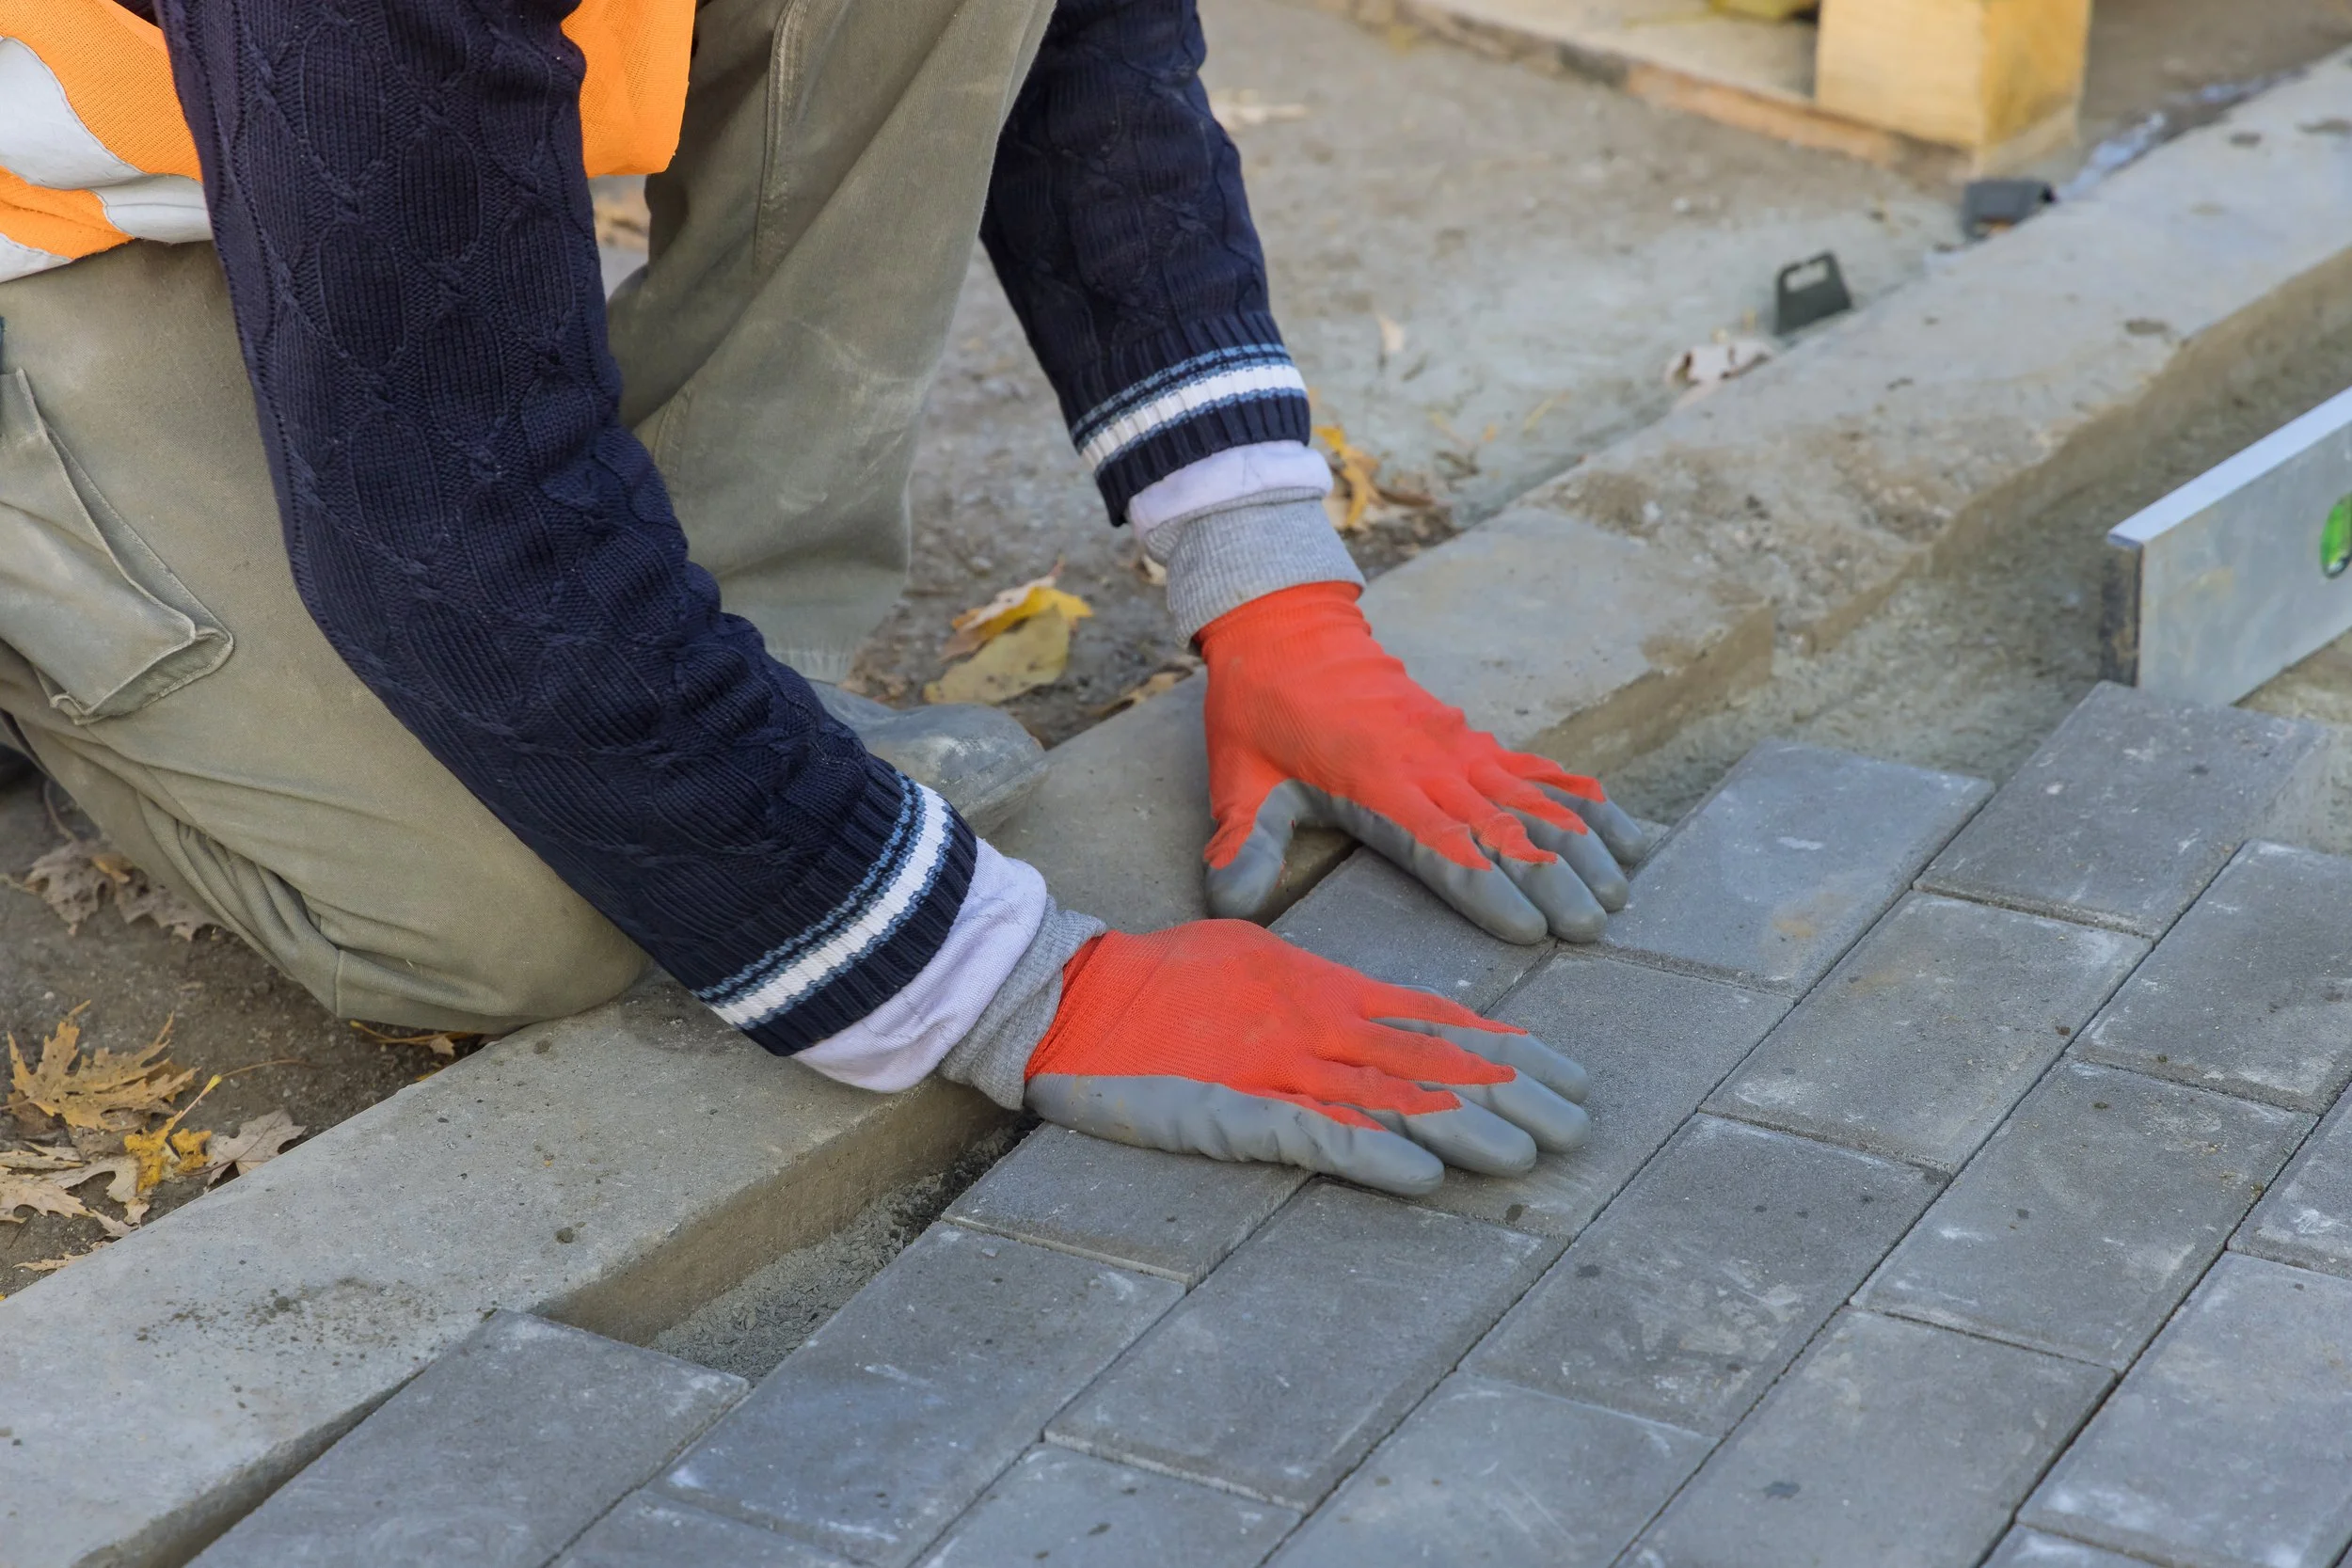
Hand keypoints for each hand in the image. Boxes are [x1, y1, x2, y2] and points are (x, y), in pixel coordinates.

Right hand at [1023, 920, 1589, 1196]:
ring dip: (1464, 1129)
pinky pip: (1312, 1135)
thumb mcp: (1249, 962)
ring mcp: (1275, 1067)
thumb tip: (1363, 1012)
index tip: (1566, 1075)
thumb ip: (1310, 990)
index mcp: (1322, 988)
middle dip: (1511, 1093)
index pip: (1435, 1020)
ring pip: (1388, 1100)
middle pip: (1431, 1060)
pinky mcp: (1230, 1110)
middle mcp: (1315, 1024)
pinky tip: (1424, 1174)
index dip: (1507, 1049)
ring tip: (1529, 1155)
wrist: (1064, 993)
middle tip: (1579, 1124)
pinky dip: (1370, 1154)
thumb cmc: (1153, 977)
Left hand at [1197, 582, 1651, 943]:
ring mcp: (1461, 748)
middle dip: (1555, 879)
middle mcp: (1433, 763)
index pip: (1444, 844)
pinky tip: (1627, 833)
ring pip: (1537, 801)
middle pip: (1506, 829)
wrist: (1288, 631)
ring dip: (1583, 846)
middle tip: (1594, 927)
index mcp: (1379, 780)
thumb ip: (1242, 842)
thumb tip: (1228, 901)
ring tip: (1621, 892)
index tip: (1531, 930)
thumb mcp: (1241, 776)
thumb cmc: (1263, 710)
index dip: (1489, 888)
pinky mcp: (1475, 740)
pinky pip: (1541, 772)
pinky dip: (1585, 802)